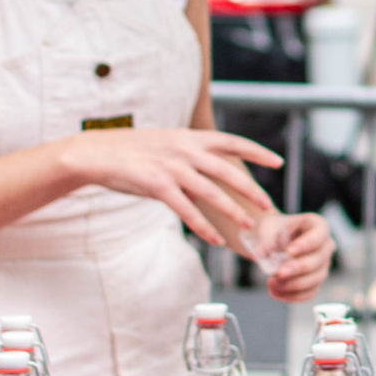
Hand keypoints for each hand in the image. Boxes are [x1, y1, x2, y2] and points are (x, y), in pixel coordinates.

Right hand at [68, 126, 280, 245]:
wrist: (97, 153)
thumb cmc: (133, 151)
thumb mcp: (167, 144)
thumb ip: (190, 155)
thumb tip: (212, 171)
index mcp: (190, 137)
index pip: (232, 141)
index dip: (257, 152)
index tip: (278, 163)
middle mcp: (185, 149)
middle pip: (227, 170)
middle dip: (251, 189)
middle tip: (268, 205)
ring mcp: (171, 167)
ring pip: (211, 192)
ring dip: (232, 211)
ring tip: (249, 226)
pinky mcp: (157, 185)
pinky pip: (186, 209)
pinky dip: (202, 226)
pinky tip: (215, 239)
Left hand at [247, 212, 334, 302]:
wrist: (274, 240)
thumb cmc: (274, 230)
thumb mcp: (269, 227)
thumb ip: (267, 237)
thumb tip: (263, 252)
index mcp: (317, 226)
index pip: (319, 235)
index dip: (306, 244)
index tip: (290, 252)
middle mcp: (325, 246)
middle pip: (318, 260)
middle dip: (297, 269)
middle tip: (279, 273)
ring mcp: (323, 265)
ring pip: (315, 279)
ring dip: (293, 284)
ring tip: (271, 283)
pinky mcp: (316, 281)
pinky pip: (310, 293)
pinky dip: (292, 295)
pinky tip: (275, 292)